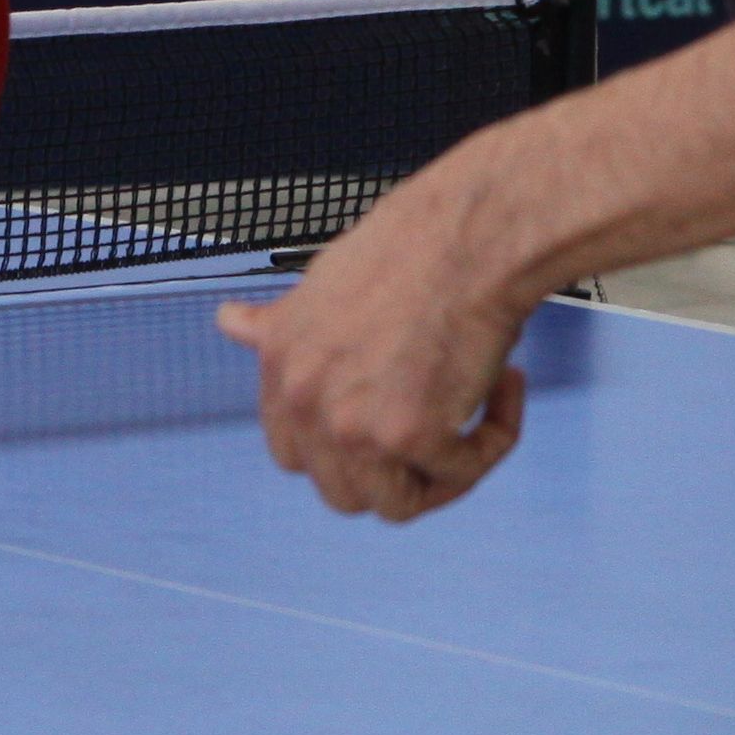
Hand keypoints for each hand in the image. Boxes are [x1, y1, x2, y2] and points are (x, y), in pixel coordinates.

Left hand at [215, 188, 533, 520]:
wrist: (469, 230)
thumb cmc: (411, 246)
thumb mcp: (318, 283)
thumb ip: (279, 324)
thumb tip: (229, 322)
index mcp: (281, 367)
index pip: (294, 456)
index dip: (345, 450)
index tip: (385, 423)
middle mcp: (307, 402)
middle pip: (343, 493)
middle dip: (394, 469)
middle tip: (437, 424)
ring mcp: (355, 426)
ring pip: (398, 504)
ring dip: (443, 471)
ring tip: (475, 411)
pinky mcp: (413, 436)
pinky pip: (460, 473)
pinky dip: (494, 437)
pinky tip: (505, 384)